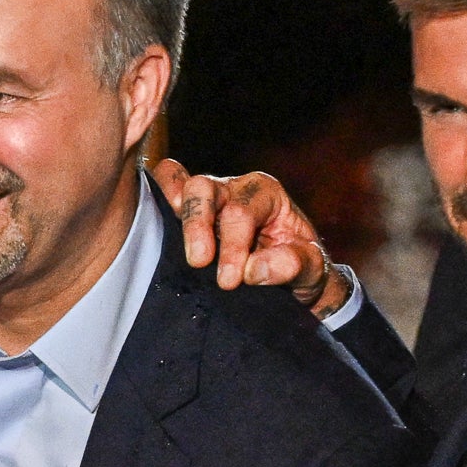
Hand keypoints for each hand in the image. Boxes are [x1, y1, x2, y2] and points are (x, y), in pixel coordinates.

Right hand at [148, 156, 348, 315]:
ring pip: (183, 185)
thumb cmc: (300, 268)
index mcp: (265, 194)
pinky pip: (167, 188)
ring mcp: (208, 199)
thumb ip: (291, 266)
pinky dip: (158, 198)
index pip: (240, 212)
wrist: (290, 279)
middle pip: (205, 188)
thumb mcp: (311, 270)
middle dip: (198, 225)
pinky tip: (154, 224)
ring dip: (178, 216)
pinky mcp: (188, 214)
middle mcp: (234, 189)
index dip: (232, 247)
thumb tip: (252, 270)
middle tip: (199, 262)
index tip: (229, 281)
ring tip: (179, 246)